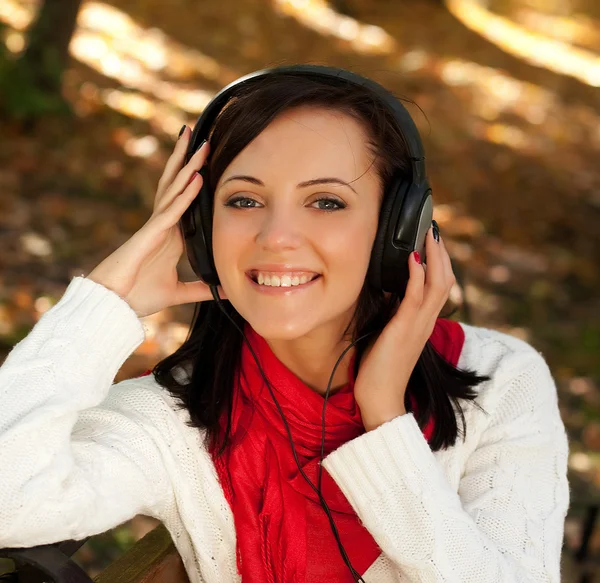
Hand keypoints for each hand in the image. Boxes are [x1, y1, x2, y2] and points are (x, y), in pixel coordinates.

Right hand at [87, 127, 225, 317]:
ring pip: (173, 189)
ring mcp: (155, 227)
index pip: (185, 201)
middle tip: (201, 137)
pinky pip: (171, 210)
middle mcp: (163, 225)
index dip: (195, 181)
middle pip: (176, 185)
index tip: (209, 163)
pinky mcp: (150, 235)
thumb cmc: (138, 296)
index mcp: (170, 236)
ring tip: (199, 142)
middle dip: (188, 161)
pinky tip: (197, 177)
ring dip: (187, 165)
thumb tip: (223, 289)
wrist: (114, 306)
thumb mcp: (178, 292)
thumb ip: (199, 289)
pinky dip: (185, 194)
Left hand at [354, 226, 455, 431]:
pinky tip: (412, 258)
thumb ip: (394, 313)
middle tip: (433, 230)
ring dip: (434, 257)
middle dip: (440, 253)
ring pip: (437, 284)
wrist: (381, 397)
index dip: (439, 263)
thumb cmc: (381, 368)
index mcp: (423, 322)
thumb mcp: (389, 333)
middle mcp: (426, 321)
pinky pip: (415, 298)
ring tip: (428, 235)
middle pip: (444, 280)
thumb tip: (388, 291)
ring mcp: (418, 325)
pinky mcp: (404, 329)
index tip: (431, 241)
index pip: (439, 286)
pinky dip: (416, 276)